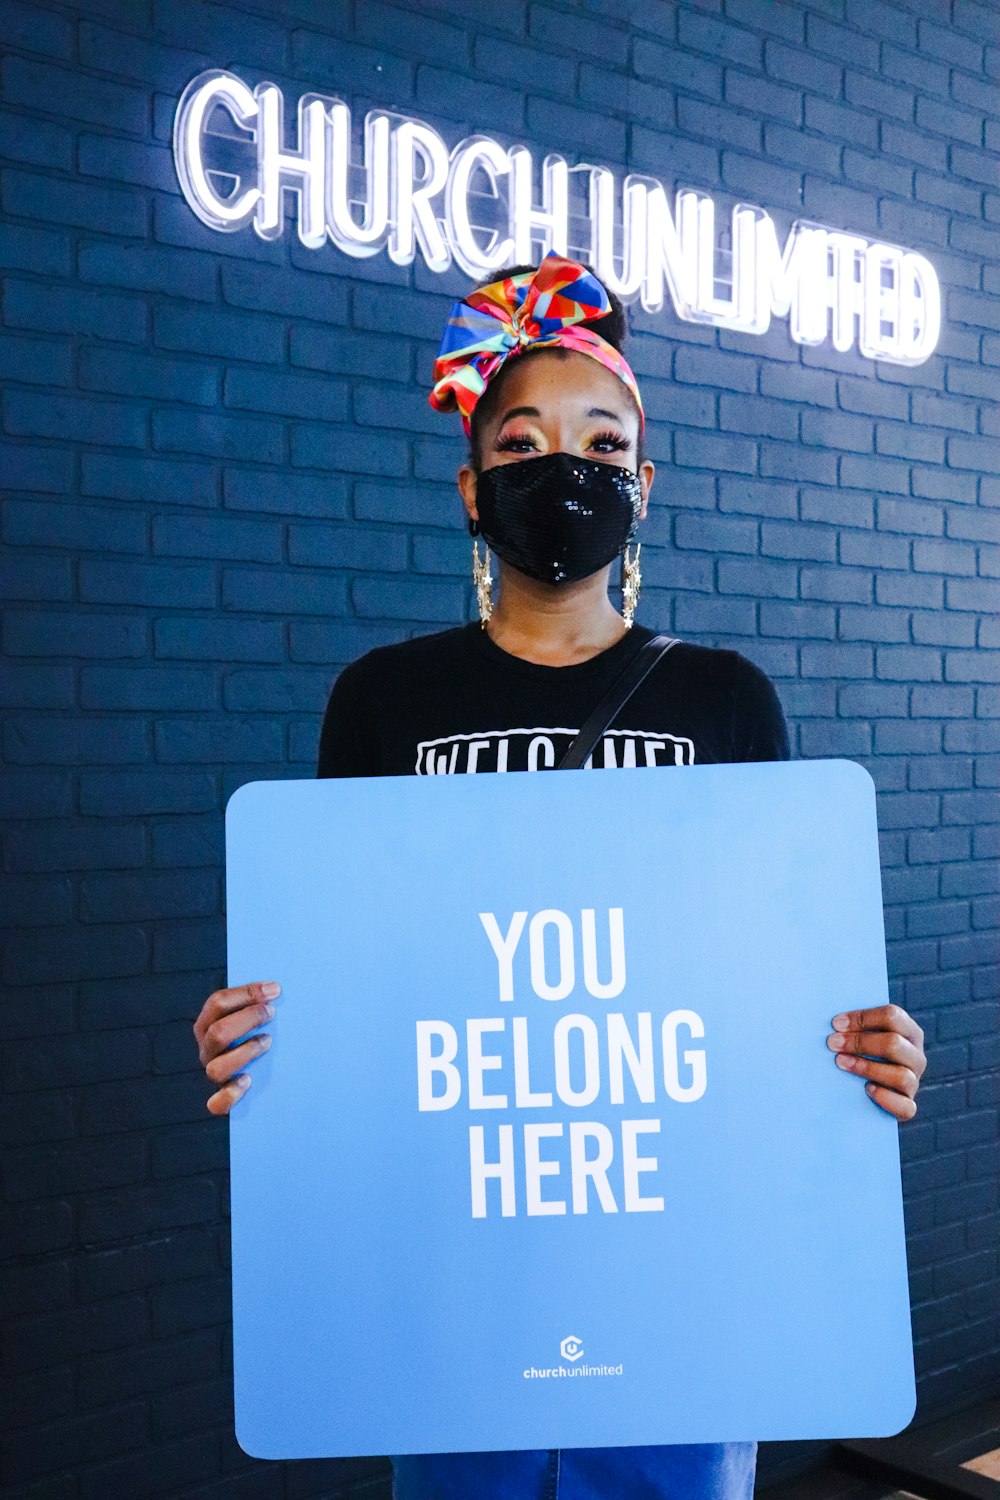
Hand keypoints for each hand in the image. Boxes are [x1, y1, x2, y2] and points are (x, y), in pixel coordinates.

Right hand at [193, 981, 280, 1114]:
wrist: (260, 1074)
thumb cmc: (257, 1033)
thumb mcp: (252, 1015)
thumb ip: (257, 1002)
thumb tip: (276, 988)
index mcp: (208, 1023)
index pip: (217, 1002)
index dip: (247, 993)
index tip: (274, 990)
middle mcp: (207, 1049)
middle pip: (218, 1033)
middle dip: (248, 1019)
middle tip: (271, 1013)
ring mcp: (213, 1072)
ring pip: (217, 1068)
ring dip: (245, 1052)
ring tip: (268, 1041)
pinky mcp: (222, 1098)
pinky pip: (217, 1103)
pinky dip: (230, 1094)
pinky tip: (248, 1080)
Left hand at [826, 1003, 925, 1120]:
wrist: (866, 1094)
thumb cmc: (861, 1054)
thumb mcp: (864, 1035)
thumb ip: (855, 1026)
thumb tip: (833, 1020)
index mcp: (909, 1031)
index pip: (892, 1016)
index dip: (863, 1018)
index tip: (836, 1024)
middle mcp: (916, 1056)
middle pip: (894, 1044)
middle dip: (860, 1042)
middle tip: (832, 1043)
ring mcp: (914, 1082)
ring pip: (900, 1075)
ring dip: (867, 1067)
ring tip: (841, 1062)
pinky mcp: (908, 1106)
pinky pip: (905, 1106)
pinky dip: (885, 1098)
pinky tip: (867, 1089)